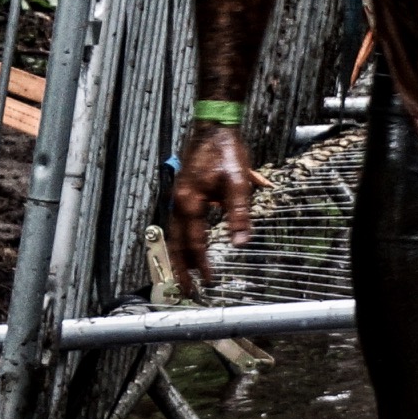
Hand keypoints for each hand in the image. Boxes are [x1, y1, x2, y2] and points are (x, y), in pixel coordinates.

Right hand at [166, 124, 254, 289]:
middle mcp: (179, 203)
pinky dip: (183, 240)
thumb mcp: (238, 183)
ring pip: (175, 235)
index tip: (209, 281)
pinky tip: (191, 246)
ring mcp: (178, 198)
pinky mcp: (183, 193)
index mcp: (191, 203)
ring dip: (181, 257)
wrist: (213, 126)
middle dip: (182, 270)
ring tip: (186, 276)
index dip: (202, 264)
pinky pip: (179, 224)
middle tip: (187, 291)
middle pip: (177, 244)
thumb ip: (239, 214)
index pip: (195, 243)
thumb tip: (242, 243)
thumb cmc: (226, 151)